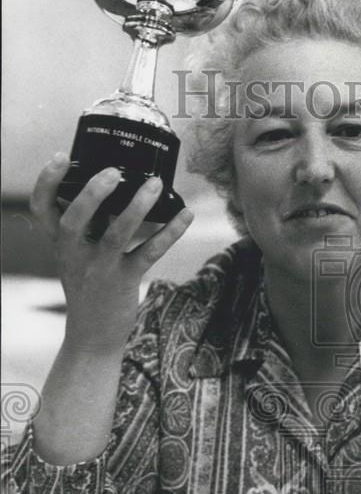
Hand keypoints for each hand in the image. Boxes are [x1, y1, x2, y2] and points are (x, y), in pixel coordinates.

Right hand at [31, 154, 193, 354]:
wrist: (92, 336)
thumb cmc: (89, 287)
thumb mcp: (77, 256)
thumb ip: (88, 227)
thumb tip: (116, 190)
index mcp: (60, 243)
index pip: (41, 208)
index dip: (47, 181)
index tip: (62, 157)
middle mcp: (75, 254)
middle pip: (74, 219)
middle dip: (92, 192)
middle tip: (114, 170)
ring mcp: (100, 268)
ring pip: (116, 233)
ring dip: (138, 206)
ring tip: (155, 183)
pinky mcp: (126, 280)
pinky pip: (150, 252)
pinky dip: (171, 231)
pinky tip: (186, 215)